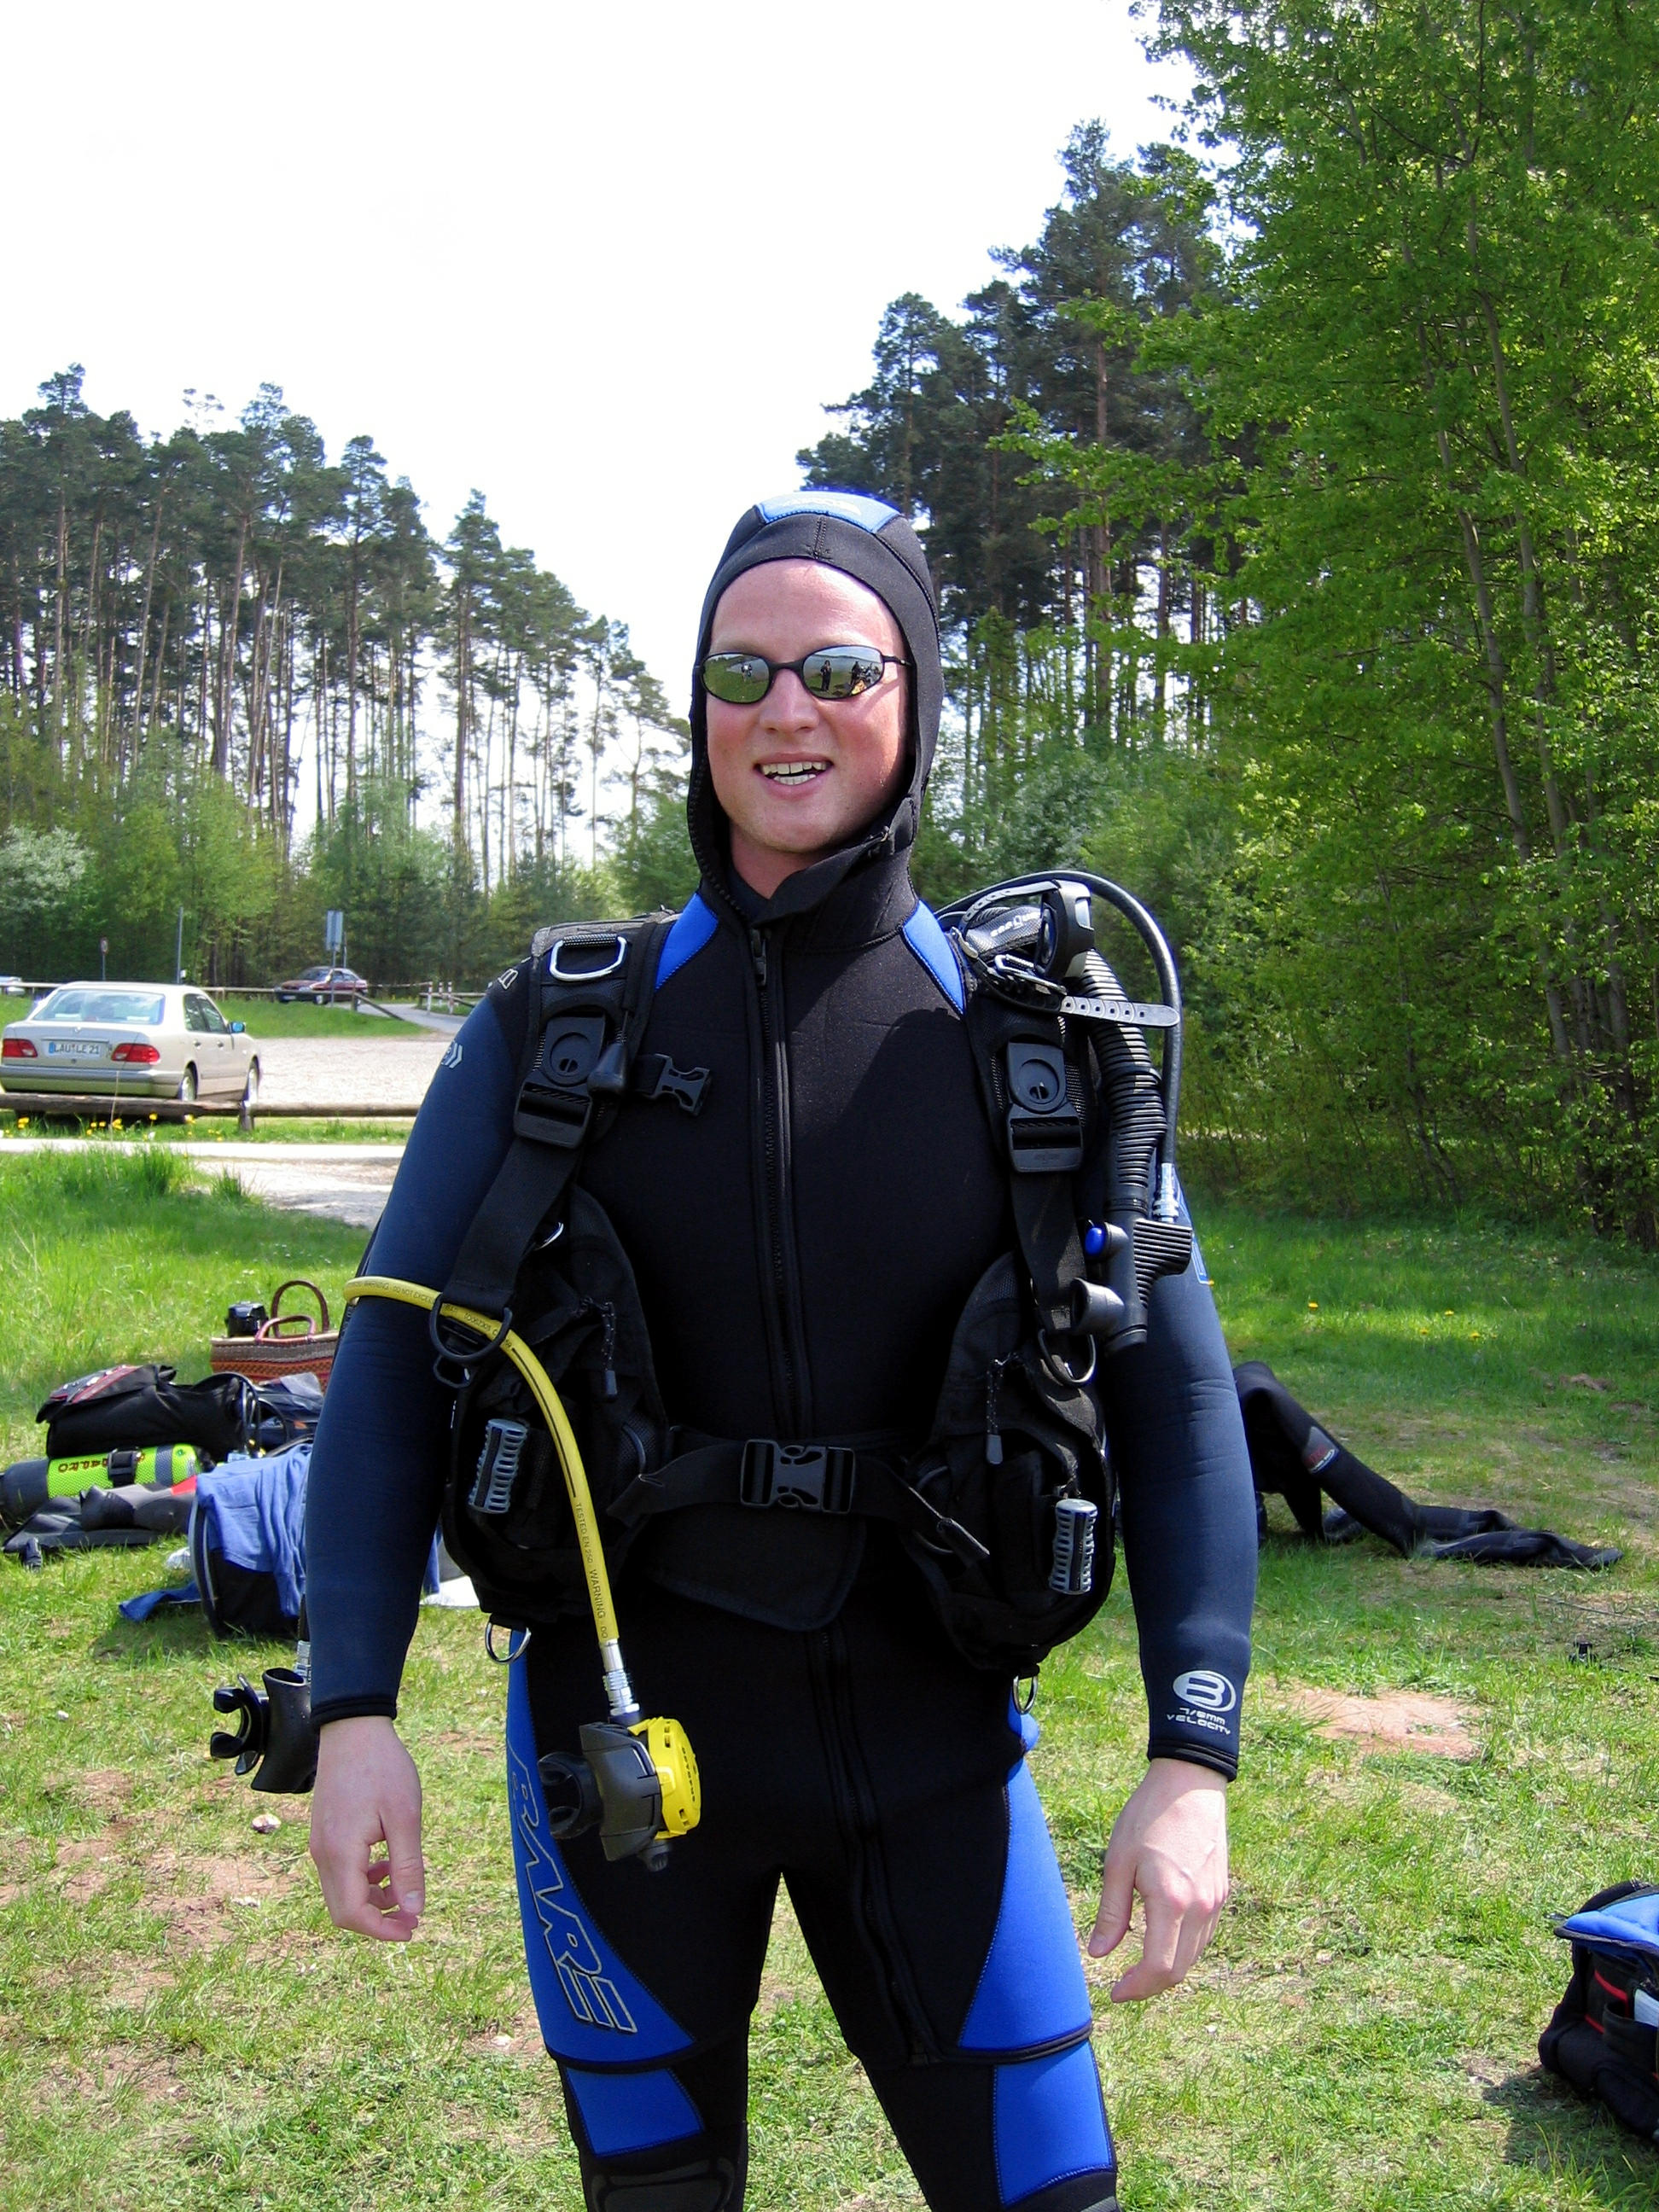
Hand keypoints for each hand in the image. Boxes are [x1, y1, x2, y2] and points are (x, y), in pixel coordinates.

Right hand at [309, 1715, 425, 1941]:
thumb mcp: (404, 1817)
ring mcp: (320, 1843)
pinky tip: (387, 1862)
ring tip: (404, 1884)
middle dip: (377, 1920)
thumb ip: (407, 1866)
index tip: (412, 1928)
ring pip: (341, 1892)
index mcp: (340, 1853)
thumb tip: (413, 1910)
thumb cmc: (382, 1767)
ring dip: (372, 1899)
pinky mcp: (324, 1833)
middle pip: (343, 1910)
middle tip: (412, 1915)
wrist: (353, 1728)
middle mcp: (322, 1854)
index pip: (353, 1915)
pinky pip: (339, 1871)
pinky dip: (363, 1878)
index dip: (382, 1931)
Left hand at [1088, 1757, 1227, 2001]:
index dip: (1135, 1988)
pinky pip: (1203, 1936)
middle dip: (1150, 1986)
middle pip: (1179, 1970)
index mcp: (1172, 1902)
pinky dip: (1183, 1949)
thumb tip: (1098, 1954)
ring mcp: (1215, 1902)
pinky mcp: (1221, 1893)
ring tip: (1138, 1966)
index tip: (1114, 1992)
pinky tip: (1161, 1939)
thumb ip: (1111, 1912)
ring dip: (1167, 1970)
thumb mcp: (1119, 1861)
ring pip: (1194, 1956)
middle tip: (1123, 1985)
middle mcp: (1201, 1908)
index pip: (1158, 1968)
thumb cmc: (1149, 1816)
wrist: (1190, 1784)